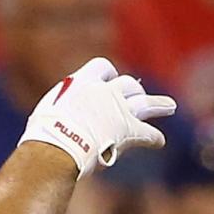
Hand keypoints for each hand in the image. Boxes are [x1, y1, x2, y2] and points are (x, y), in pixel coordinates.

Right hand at [21, 59, 175, 175]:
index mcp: (82, 82)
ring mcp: (119, 110)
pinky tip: (159, 141)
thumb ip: (59, 109)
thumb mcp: (46, 113)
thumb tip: (54, 120)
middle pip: (126, 84)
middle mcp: (104, 92)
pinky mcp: (129, 130)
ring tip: (170, 106)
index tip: (108, 78)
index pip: (101, 66)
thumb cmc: (43, 133)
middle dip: (134, 89)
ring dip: (158, 105)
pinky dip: (153, 138)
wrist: (56, 147)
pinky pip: (147, 133)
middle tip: (137, 94)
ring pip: (145, 103)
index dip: (107, 73)